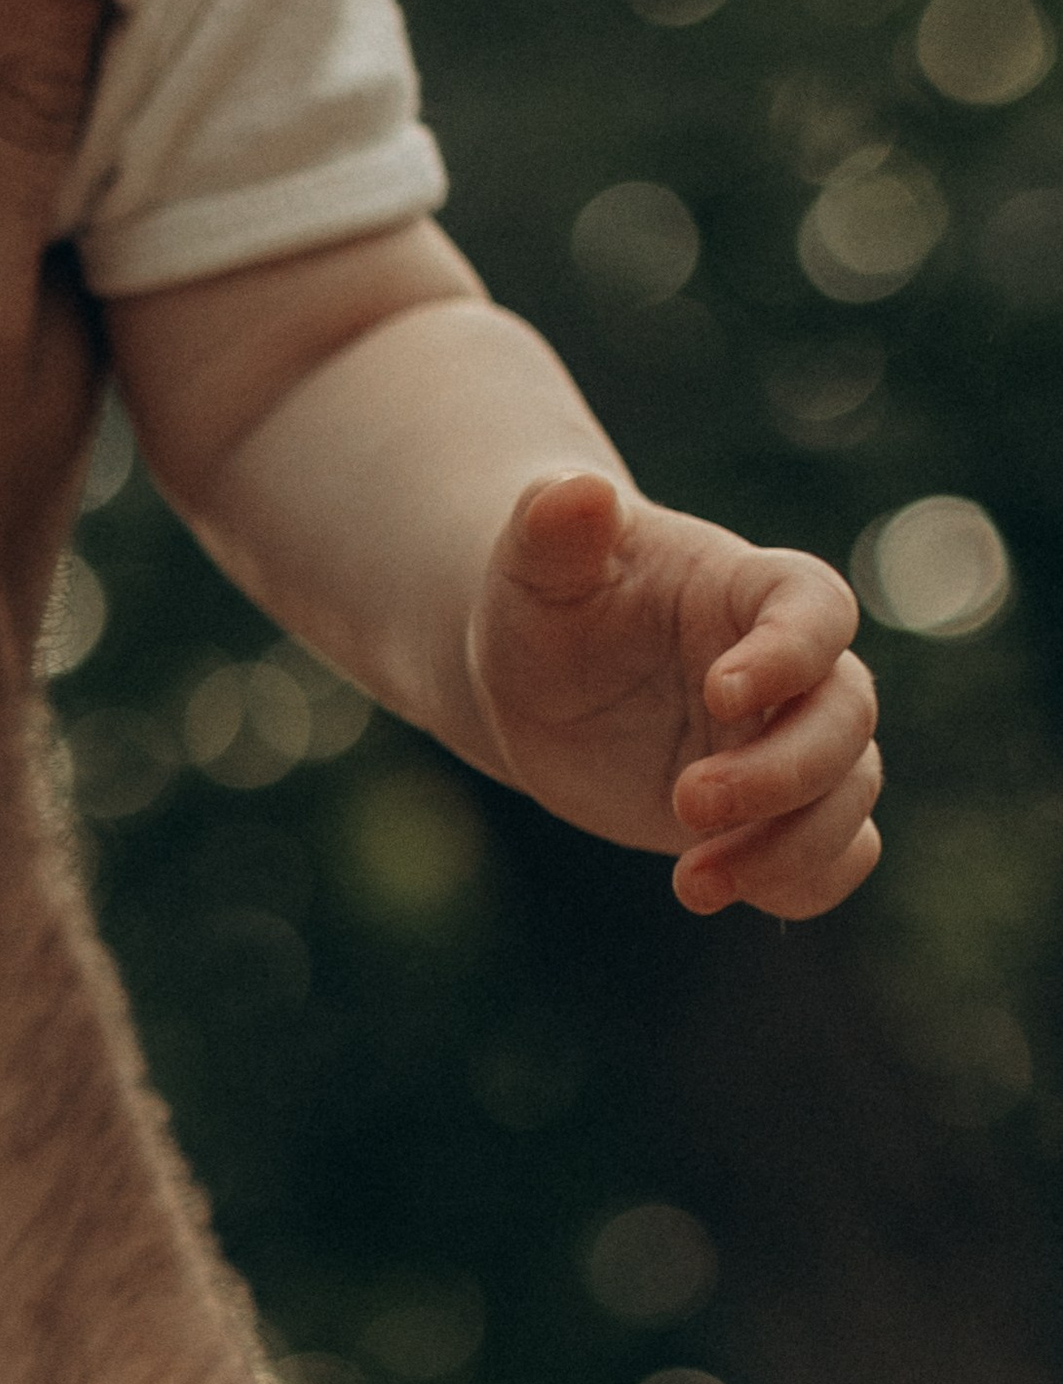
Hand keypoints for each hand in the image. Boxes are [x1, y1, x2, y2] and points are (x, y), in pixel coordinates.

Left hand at [469, 470, 878, 919]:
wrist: (536, 678)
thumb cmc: (543, 600)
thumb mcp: (534, 561)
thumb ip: (554, 523)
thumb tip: (579, 489)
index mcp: (747, 588)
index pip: (816, 608)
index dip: (792, 652)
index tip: (720, 693)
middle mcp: (789, 669)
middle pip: (846, 715)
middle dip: (784, 770)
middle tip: (687, 804)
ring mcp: (786, 741)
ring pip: (849, 795)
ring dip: (791, 845)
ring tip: (693, 882)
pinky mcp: (774, 811)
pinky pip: (836, 853)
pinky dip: (805, 882)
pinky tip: (723, 894)